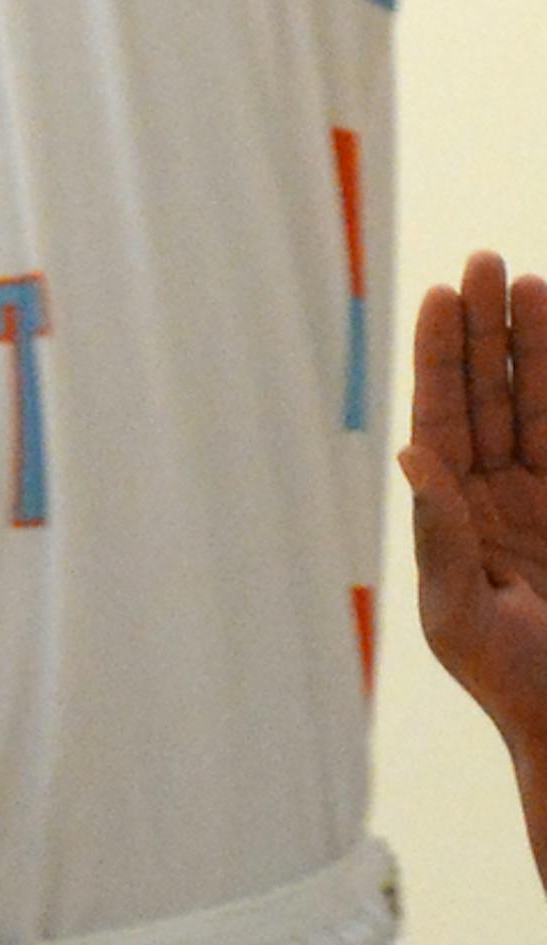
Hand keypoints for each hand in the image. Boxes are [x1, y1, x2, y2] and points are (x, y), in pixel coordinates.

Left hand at [401, 257, 546, 783]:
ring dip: (532, 347)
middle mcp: (491, 498)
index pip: (441, 417)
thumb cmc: (510, 684)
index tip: (442, 294)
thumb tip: (410, 457)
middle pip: (486, 395)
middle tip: (486, 260)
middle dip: (485, 330)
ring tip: (530, 283)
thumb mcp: (459, 616)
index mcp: (450, 517)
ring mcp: (539, 501)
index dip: (440, 356)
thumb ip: (440, 538)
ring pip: (534, 405)